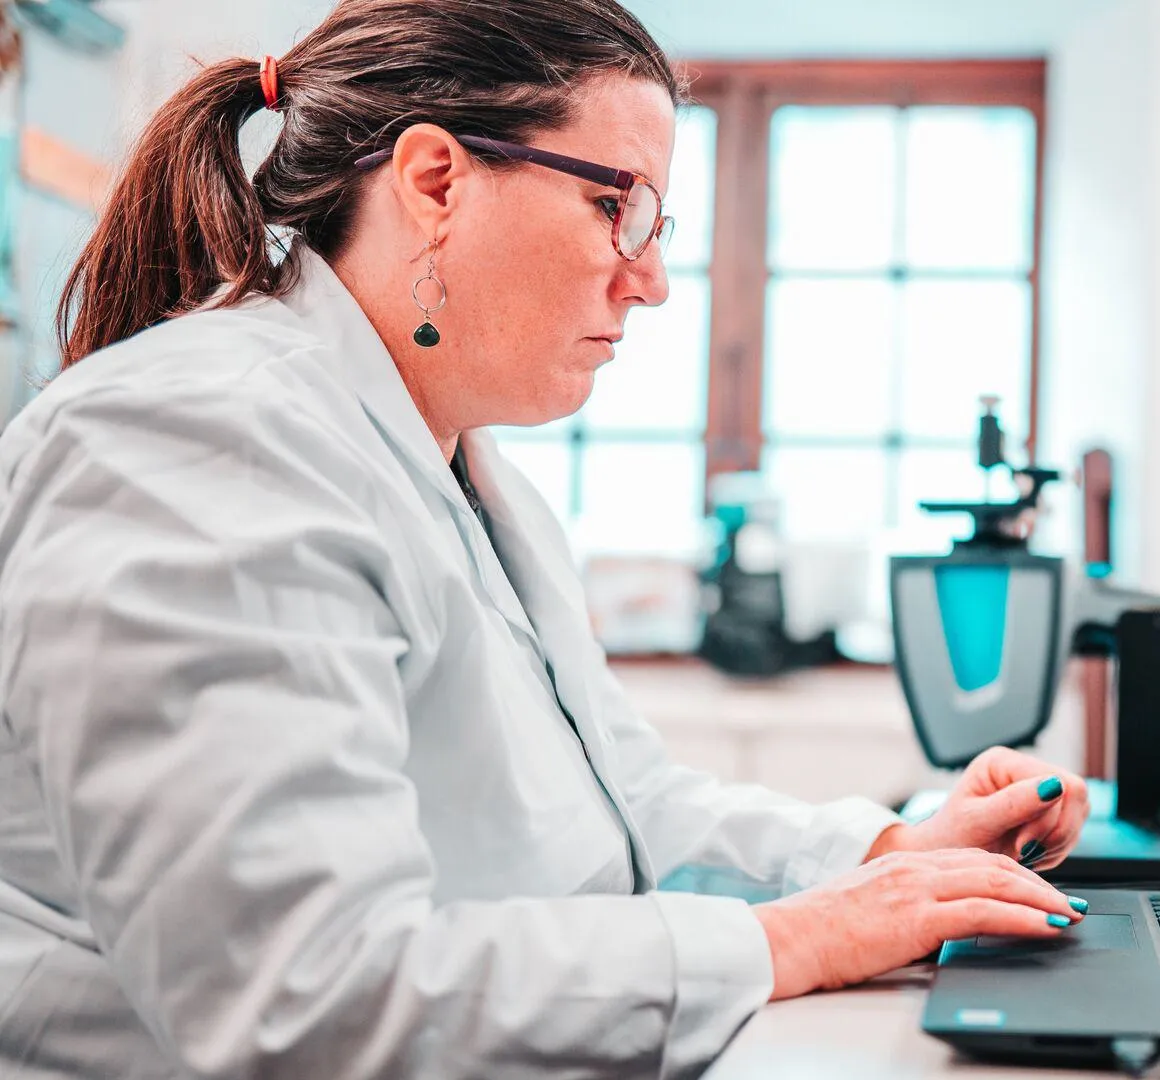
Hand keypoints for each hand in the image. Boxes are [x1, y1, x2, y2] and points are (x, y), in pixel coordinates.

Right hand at [755, 848, 1087, 1000]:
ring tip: (1064, 914)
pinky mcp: (917, 916)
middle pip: (991, 865)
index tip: (1037, 890)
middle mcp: (913, 867)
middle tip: (1064, 902)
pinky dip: (1021, 918)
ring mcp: (916, 888)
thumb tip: (940, 929)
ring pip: (994, 882)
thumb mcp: (871, 907)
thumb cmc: (821, 929)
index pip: (971, 859)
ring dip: (1038, 898)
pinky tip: (1043, 926)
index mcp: (902, 863)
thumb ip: (906, 906)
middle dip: (1036, 883)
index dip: (1012, 874)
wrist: (792, 936)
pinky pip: (982, 912)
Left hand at [869, 747, 1089, 870]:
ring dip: (1055, 843)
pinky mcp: (1051, 811)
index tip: (1021, 844)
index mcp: (1002, 762)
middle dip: (1054, 833)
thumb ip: (1012, 804)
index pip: (1058, 782)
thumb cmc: (954, 837)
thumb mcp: (976, 822)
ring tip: (1021, 852)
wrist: (952, 859)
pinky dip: (1055, 850)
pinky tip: (1029, 854)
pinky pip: (1073, 831)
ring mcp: (1041, 789)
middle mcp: (1024, 769)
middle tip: (1022, 851)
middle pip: (1075, 795)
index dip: (1048, 818)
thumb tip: (1053, 785)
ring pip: (1078, 815)